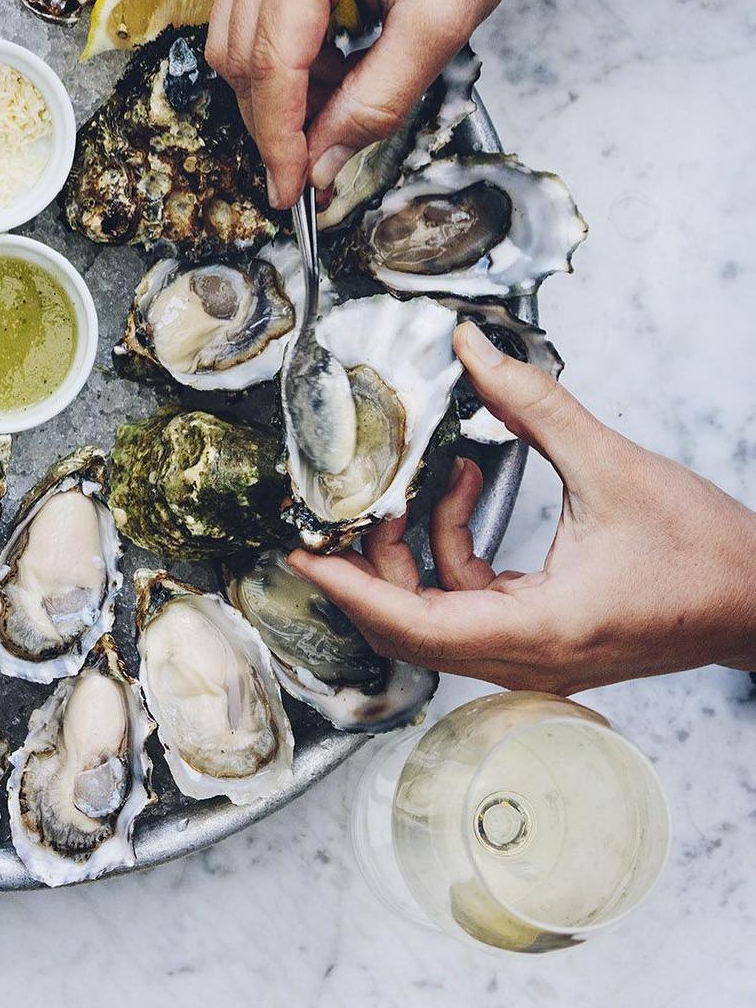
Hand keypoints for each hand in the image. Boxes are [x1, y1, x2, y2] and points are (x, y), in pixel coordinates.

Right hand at [205, 0, 602, 206]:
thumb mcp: (443, 19)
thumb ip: (377, 99)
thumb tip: (325, 162)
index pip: (269, 63)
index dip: (277, 139)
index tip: (292, 193)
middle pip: (238, 54)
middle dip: (275, 119)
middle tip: (317, 166)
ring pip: (235, 33)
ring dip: (277, 86)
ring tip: (338, 103)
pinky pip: (251, 3)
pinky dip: (283, 49)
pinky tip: (332, 61)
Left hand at [288, 324, 755, 691]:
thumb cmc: (705, 555)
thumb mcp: (611, 466)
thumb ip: (534, 406)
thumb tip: (472, 350)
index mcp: (541, 630)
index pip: (418, 626)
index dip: (353, 591)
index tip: (303, 555)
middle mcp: (530, 657)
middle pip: (414, 627)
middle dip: (372, 564)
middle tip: (343, 507)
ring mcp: (537, 654)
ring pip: (439, 615)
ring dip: (417, 548)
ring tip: (422, 482)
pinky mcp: (546, 637)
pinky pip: (471, 602)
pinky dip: (455, 549)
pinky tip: (467, 490)